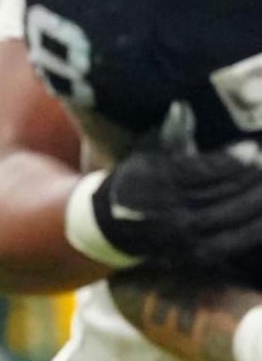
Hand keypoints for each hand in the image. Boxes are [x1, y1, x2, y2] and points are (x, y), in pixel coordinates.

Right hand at [94, 143, 261, 267]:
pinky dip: (257, 227)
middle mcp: (172, 211)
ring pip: (235, 216)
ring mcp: (187, 236)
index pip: (204, 170)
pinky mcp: (199, 254)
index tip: (253, 148)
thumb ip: (171, 133)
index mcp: (158, 180)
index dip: (234, 159)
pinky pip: (238, 240)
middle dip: (254, 177)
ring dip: (260, 199)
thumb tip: (183, 106)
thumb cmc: (138, 180)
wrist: (114, 225)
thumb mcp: (147, 153)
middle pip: (225, 193)